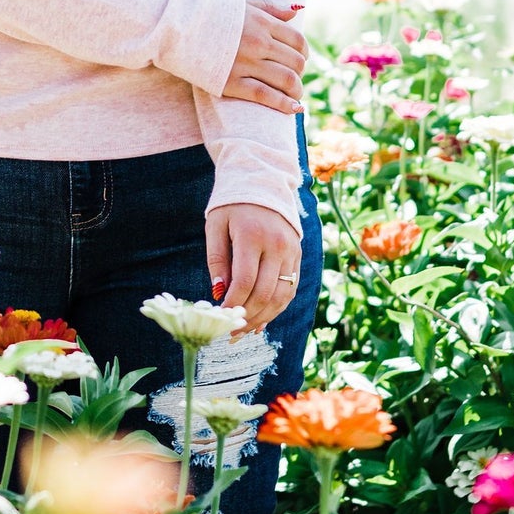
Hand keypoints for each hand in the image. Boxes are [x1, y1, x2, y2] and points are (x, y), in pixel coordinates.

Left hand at [206, 204, 301, 331]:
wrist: (263, 182)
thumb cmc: (232, 205)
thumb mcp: (216, 225)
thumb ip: (217, 259)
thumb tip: (219, 292)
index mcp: (253, 235)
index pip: (245, 280)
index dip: (233, 304)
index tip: (221, 316)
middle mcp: (277, 244)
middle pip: (265, 292)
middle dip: (247, 316)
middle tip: (232, 332)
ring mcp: (291, 251)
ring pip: (281, 295)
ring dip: (264, 317)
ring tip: (246, 331)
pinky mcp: (298, 255)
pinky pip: (291, 288)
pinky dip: (277, 307)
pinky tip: (263, 320)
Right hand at [221, 0, 307, 115]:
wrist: (178, 27)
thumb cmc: (211, 15)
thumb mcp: (244, 5)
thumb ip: (271, 9)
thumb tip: (297, 12)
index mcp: (262, 23)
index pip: (297, 41)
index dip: (304, 53)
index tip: (301, 60)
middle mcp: (258, 43)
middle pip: (295, 62)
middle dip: (300, 73)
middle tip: (295, 78)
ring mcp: (246, 63)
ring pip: (286, 80)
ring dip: (297, 90)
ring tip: (295, 95)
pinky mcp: (232, 82)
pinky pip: (266, 96)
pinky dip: (284, 104)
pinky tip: (293, 108)